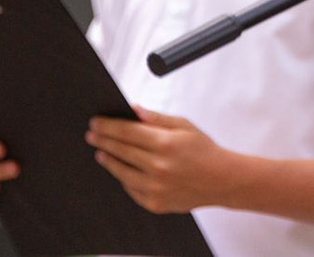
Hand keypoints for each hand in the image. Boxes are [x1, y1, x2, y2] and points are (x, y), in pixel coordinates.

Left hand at [88, 107, 234, 213]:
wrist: (221, 180)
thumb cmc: (204, 150)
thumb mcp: (184, 126)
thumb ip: (156, 118)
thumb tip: (133, 110)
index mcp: (165, 143)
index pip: (127, 132)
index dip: (108, 126)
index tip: (96, 122)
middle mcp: (158, 167)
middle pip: (121, 150)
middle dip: (103, 141)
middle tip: (91, 135)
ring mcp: (155, 187)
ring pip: (121, 172)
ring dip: (108, 160)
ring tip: (101, 153)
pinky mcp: (154, 203)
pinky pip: (131, 189)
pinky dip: (124, 178)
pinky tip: (121, 169)